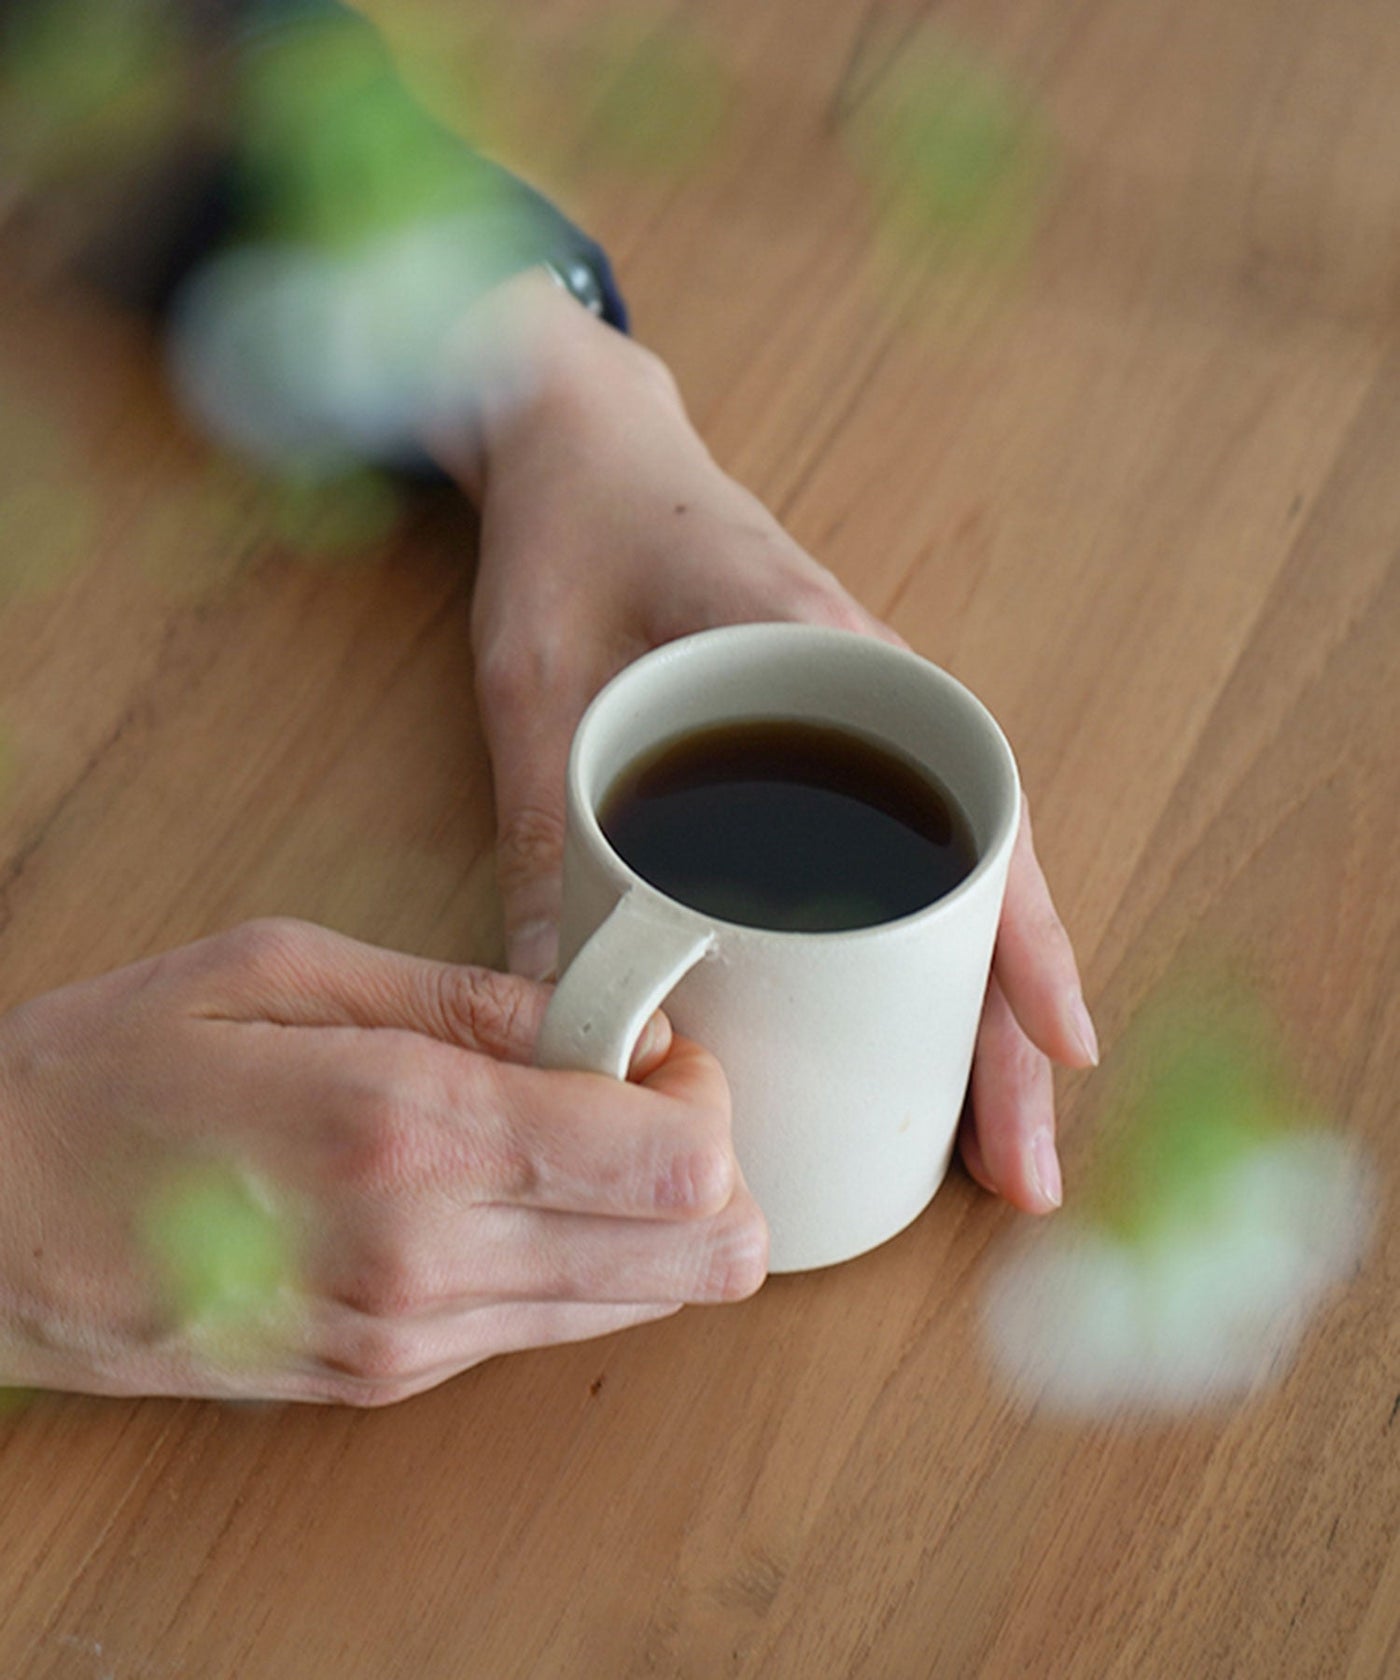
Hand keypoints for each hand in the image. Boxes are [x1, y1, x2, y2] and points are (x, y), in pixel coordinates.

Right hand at [0, 920, 765, 1403]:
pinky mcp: (387, 1380)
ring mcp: (410, 1340)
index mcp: (407, 1131)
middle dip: (706, 1163)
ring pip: (643, 1300)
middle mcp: (428, 1258)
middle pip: (699, 1255)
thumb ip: (464, 996)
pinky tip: (490, 1186)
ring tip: (546, 1130)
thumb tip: (605, 1021)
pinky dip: (569, 1253)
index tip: (648, 1041)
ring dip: (640, 1211)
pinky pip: (549, 1323)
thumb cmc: (104, 1077)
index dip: (704, 1094)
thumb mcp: (275, 969)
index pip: (677, 1163)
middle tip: (627, 1088)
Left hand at [431, 274, 1096, 1218]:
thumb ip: (543, 828)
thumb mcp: (536, 682)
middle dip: (1013, 1027)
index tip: (1064, 1050)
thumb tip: (566, 1018)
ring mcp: (855, 718)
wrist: (573, 435)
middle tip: (1023, 1170)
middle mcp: (872, 692)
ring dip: (976, 1006)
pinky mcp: (818, 738)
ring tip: (986, 1139)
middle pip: (981, 876)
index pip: (973, 813)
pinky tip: (907, 1034)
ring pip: (948, 880)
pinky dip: (916, 950)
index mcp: (832, 654)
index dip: (1024, 940)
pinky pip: (890, 855)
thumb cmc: (566, 534)